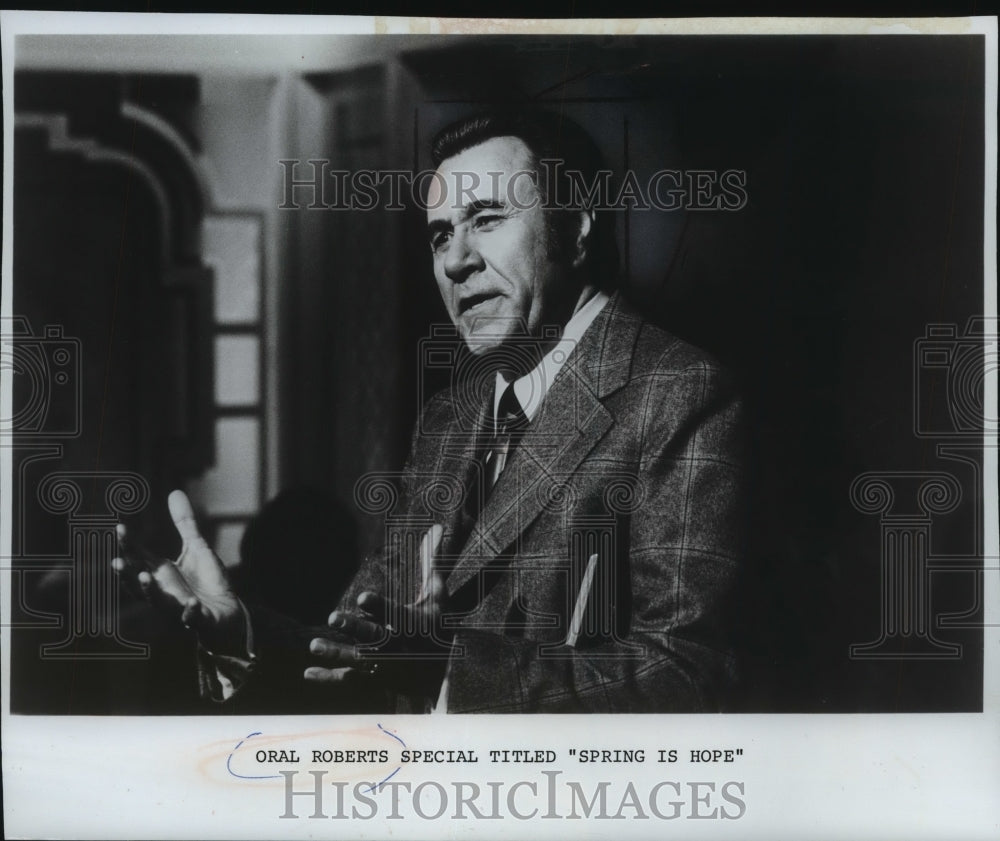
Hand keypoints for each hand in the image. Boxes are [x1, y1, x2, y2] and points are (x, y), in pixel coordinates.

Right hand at [112, 490, 244, 655]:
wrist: (228, 611)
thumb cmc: (207, 581)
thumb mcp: (197, 547)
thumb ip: (185, 523)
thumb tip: (174, 491)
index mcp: (162, 573)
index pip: (139, 558)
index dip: (128, 545)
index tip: (120, 527)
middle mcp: (165, 591)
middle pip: (139, 583)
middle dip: (128, 574)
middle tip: (118, 562)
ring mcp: (178, 607)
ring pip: (159, 603)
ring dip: (151, 592)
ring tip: (146, 577)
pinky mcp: (198, 619)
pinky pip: (191, 617)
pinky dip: (189, 612)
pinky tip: (191, 603)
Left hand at [305, 524, 449, 692]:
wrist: (445, 673)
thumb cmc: (438, 624)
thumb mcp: (438, 593)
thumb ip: (431, 561)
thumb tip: (436, 527)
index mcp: (414, 623)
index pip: (395, 612)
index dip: (379, 606)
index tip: (362, 597)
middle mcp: (399, 645)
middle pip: (374, 637)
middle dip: (354, 628)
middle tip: (332, 617)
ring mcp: (386, 665)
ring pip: (359, 660)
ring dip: (336, 653)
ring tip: (314, 645)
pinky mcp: (376, 679)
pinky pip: (350, 680)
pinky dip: (330, 679)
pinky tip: (308, 671)